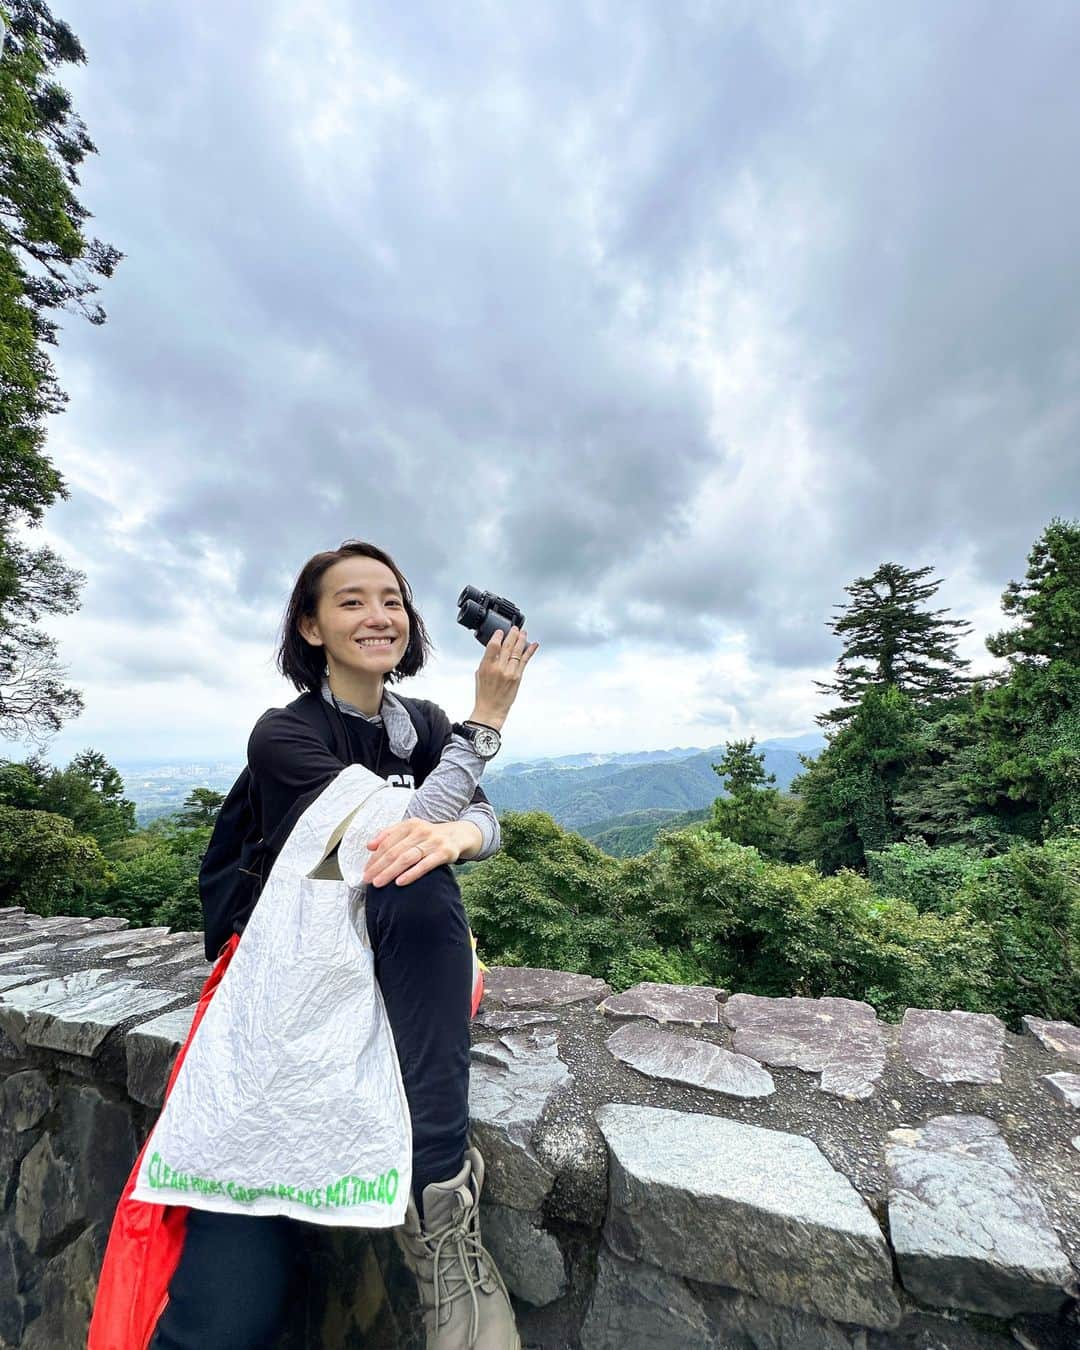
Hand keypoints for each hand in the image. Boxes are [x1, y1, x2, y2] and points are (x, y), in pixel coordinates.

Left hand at [361, 819, 480, 887]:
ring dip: (390, 871)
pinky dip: (411, 873)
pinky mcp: (445, 853)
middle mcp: (421, 831)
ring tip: (378, 883)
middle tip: (367, 879)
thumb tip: (369, 846)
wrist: (458, 835)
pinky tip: (400, 882)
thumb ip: (389, 835)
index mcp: (410, 825)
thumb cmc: (429, 836)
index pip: (387, 842)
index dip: (375, 857)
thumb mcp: (411, 830)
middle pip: (395, 851)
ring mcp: (433, 842)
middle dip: (378, 866)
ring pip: (407, 858)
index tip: (366, 870)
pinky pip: (425, 865)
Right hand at [470, 625, 538, 730]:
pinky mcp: (518, 677)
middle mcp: (498, 668)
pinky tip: (533, 645)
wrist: (491, 709)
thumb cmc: (484, 693)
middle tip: (515, 628)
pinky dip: (529, 652)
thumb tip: (494, 650)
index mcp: (486, 666)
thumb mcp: (479, 674)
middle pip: (507, 646)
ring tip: (524, 632)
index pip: (493, 646)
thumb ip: (487, 661)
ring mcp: (509, 672)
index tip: (501, 631)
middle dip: (512, 635)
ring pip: (517, 651)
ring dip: (521, 640)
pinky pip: (525, 661)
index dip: (498, 636)